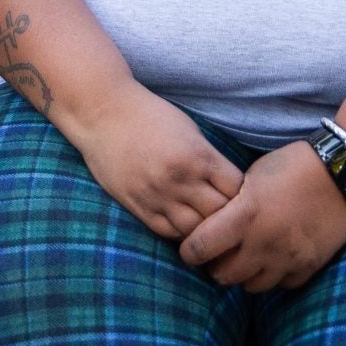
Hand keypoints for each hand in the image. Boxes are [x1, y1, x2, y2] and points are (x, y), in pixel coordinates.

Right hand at [66, 84, 243, 240]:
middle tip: (227, 214)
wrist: (102, 113)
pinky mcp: (137, 205)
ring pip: (195, 230)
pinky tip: (183, 222)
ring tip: (205, 222)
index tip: (239, 193)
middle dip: (227, 215)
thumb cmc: (149, 115)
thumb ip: (209, 159)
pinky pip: (167, 232)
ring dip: (203, 228)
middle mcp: (180, 179)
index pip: (237, 190)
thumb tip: (231, 186)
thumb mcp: (189, 130)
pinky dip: (180, 232)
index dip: (242, 194)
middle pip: (219, 214)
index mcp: (197, 156)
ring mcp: (157, 195)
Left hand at [177, 140, 345, 290]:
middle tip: (220, 254)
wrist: (343, 173)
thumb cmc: (293, 166)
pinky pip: (283, 285)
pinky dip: (276, 276)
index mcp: (244, 215)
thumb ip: (232, 206)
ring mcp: (288, 258)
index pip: (199, 249)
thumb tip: (213, 226)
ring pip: (252, 286)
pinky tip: (276, 258)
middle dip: (216, 266)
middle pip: (223, 275)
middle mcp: (263, 242)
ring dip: (246, 274)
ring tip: (249, 257)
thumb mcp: (252, 176)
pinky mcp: (309, 266)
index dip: (189, 251)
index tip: (191, 249)